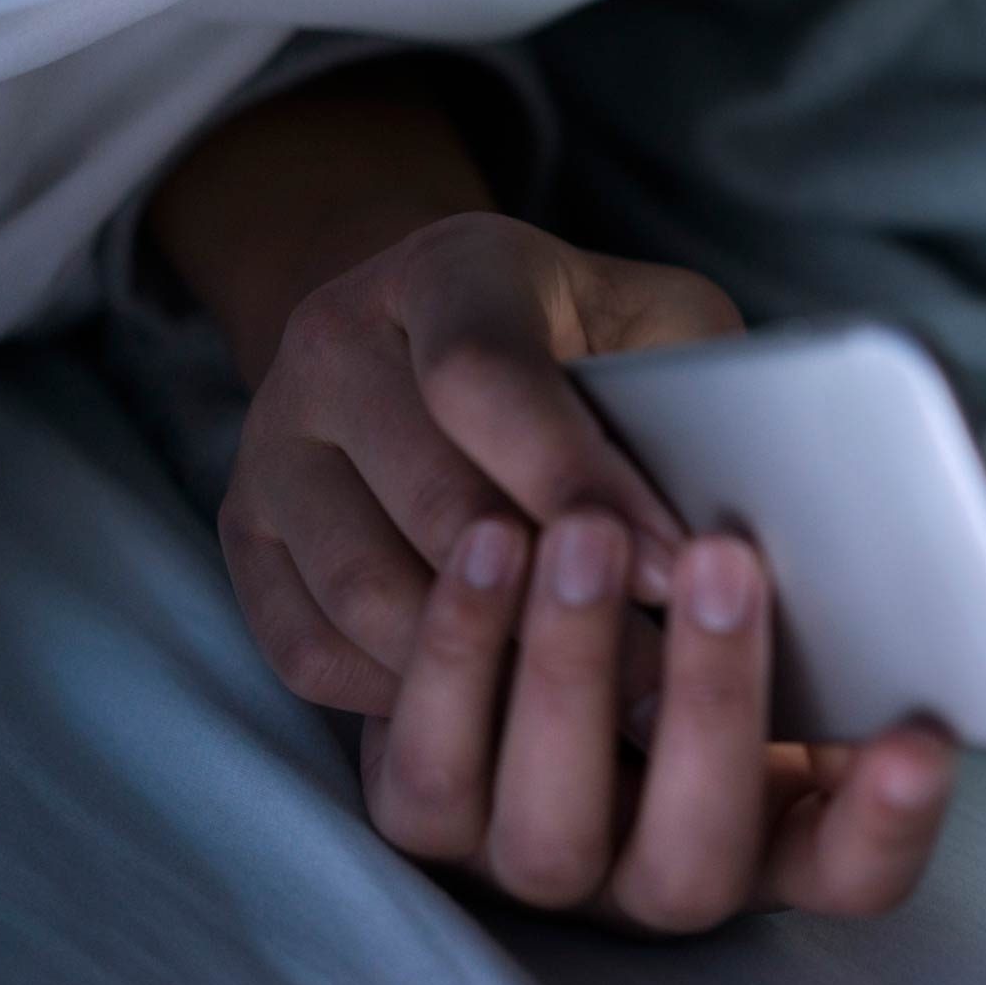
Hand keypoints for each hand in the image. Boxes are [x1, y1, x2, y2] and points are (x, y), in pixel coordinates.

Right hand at [220, 211, 740, 719]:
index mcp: (445, 270)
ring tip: (596, 714)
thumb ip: (697, 383)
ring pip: (365, 590)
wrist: (431, 333)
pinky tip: (496, 713)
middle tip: (660, 684)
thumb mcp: (656, 317)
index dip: (577, 482)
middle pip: (431, 501)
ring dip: (486, 668)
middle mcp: (331, 345)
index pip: (487, 379)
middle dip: (555, 603)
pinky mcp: (244, 534)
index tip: (672, 569)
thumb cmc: (583, 336)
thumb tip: (741, 502)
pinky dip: (404, 697)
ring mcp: (270, 443)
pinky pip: (310, 649)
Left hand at [362, 514, 957, 930]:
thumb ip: (811, 589)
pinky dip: (458, 651)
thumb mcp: (756, 581)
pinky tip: (490, 541)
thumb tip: (860, 526)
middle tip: (725, 562)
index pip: (853, 871)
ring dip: (573, 671)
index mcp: (777, 832)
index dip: (889, 821)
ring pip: (550, 830)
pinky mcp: (433, 821)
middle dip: (714, 708)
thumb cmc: (679, 574)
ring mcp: (543, 859)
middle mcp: (659, 871)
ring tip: (586, 532)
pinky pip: (429, 768)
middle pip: (695, 860)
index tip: (922, 740)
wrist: (536, 565)